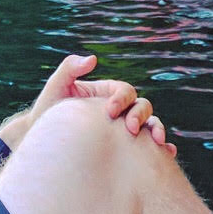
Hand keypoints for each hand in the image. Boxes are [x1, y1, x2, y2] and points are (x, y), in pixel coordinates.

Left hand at [29, 55, 176, 155]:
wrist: (46, 147)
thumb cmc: (48, 114)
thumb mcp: (56, 88)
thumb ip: (70, 68)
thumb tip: (93, 59)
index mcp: (107, 94)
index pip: (124, 91)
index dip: (121, 98)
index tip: (109, 112)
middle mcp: (119, 111)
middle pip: (142, 106)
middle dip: (140, 115)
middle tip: (130, 129)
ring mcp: (123, 131)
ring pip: (149, 125)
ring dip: (157, 129)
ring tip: (157, 142)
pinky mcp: (126, 151)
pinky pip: (149, 149)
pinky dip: (162, 149)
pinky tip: (166, 154)